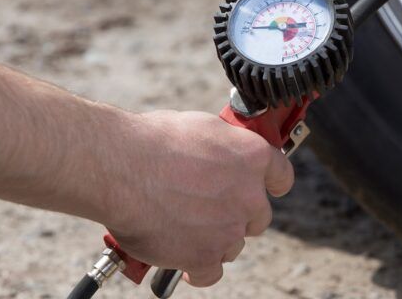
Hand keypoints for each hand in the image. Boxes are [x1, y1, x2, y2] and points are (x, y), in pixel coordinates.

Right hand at [102, 110, 293, 286]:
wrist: (120, 167)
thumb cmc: (152, 141)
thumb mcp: (201, 128)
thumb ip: (223, 148)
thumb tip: (221, 155)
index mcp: (252, 157)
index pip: (282, 176)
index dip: (271, 183)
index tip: (264, 186)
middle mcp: (249, 195)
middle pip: (258, 216)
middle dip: (238, 213)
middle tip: (208, 206)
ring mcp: (229, 229)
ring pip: (233, 244)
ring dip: (215, 238)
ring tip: (184, 225)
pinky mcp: (203, 257)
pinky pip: (211, 273)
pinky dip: (198, 268)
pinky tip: (184, 259)